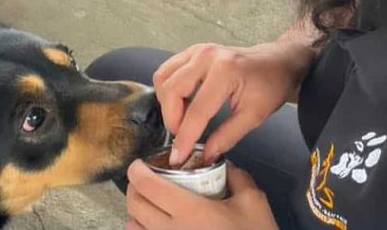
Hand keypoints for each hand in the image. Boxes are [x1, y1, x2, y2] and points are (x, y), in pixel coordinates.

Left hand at [125, 161, 276, 229]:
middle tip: (144, 181)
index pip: (148, 186)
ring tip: (150, 207)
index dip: (136, 171)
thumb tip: (222, 163)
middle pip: (135, 205)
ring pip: (133, 228)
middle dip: (135, 188)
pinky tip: (157, 227)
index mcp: (192, 211)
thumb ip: (235, 176)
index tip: (139, 165)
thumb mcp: (253, 202)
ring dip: (137, 213)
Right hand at [155, 41, 313, 165]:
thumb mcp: (254, 116)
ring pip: (164, 79)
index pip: (197, 110)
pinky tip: (181, 104)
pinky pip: (168, 71)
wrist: (277, 62)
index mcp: (225, 71)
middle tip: (182, 136)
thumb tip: (205, 155)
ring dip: (167, 104)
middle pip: (172, 91)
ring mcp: (197, 50)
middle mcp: (206, 56)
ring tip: (183, 120)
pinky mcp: (192, 51)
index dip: (185, 137)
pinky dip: (168, 90)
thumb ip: (227, 136)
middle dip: (172, 119)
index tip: (178, 157)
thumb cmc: (270, 86)